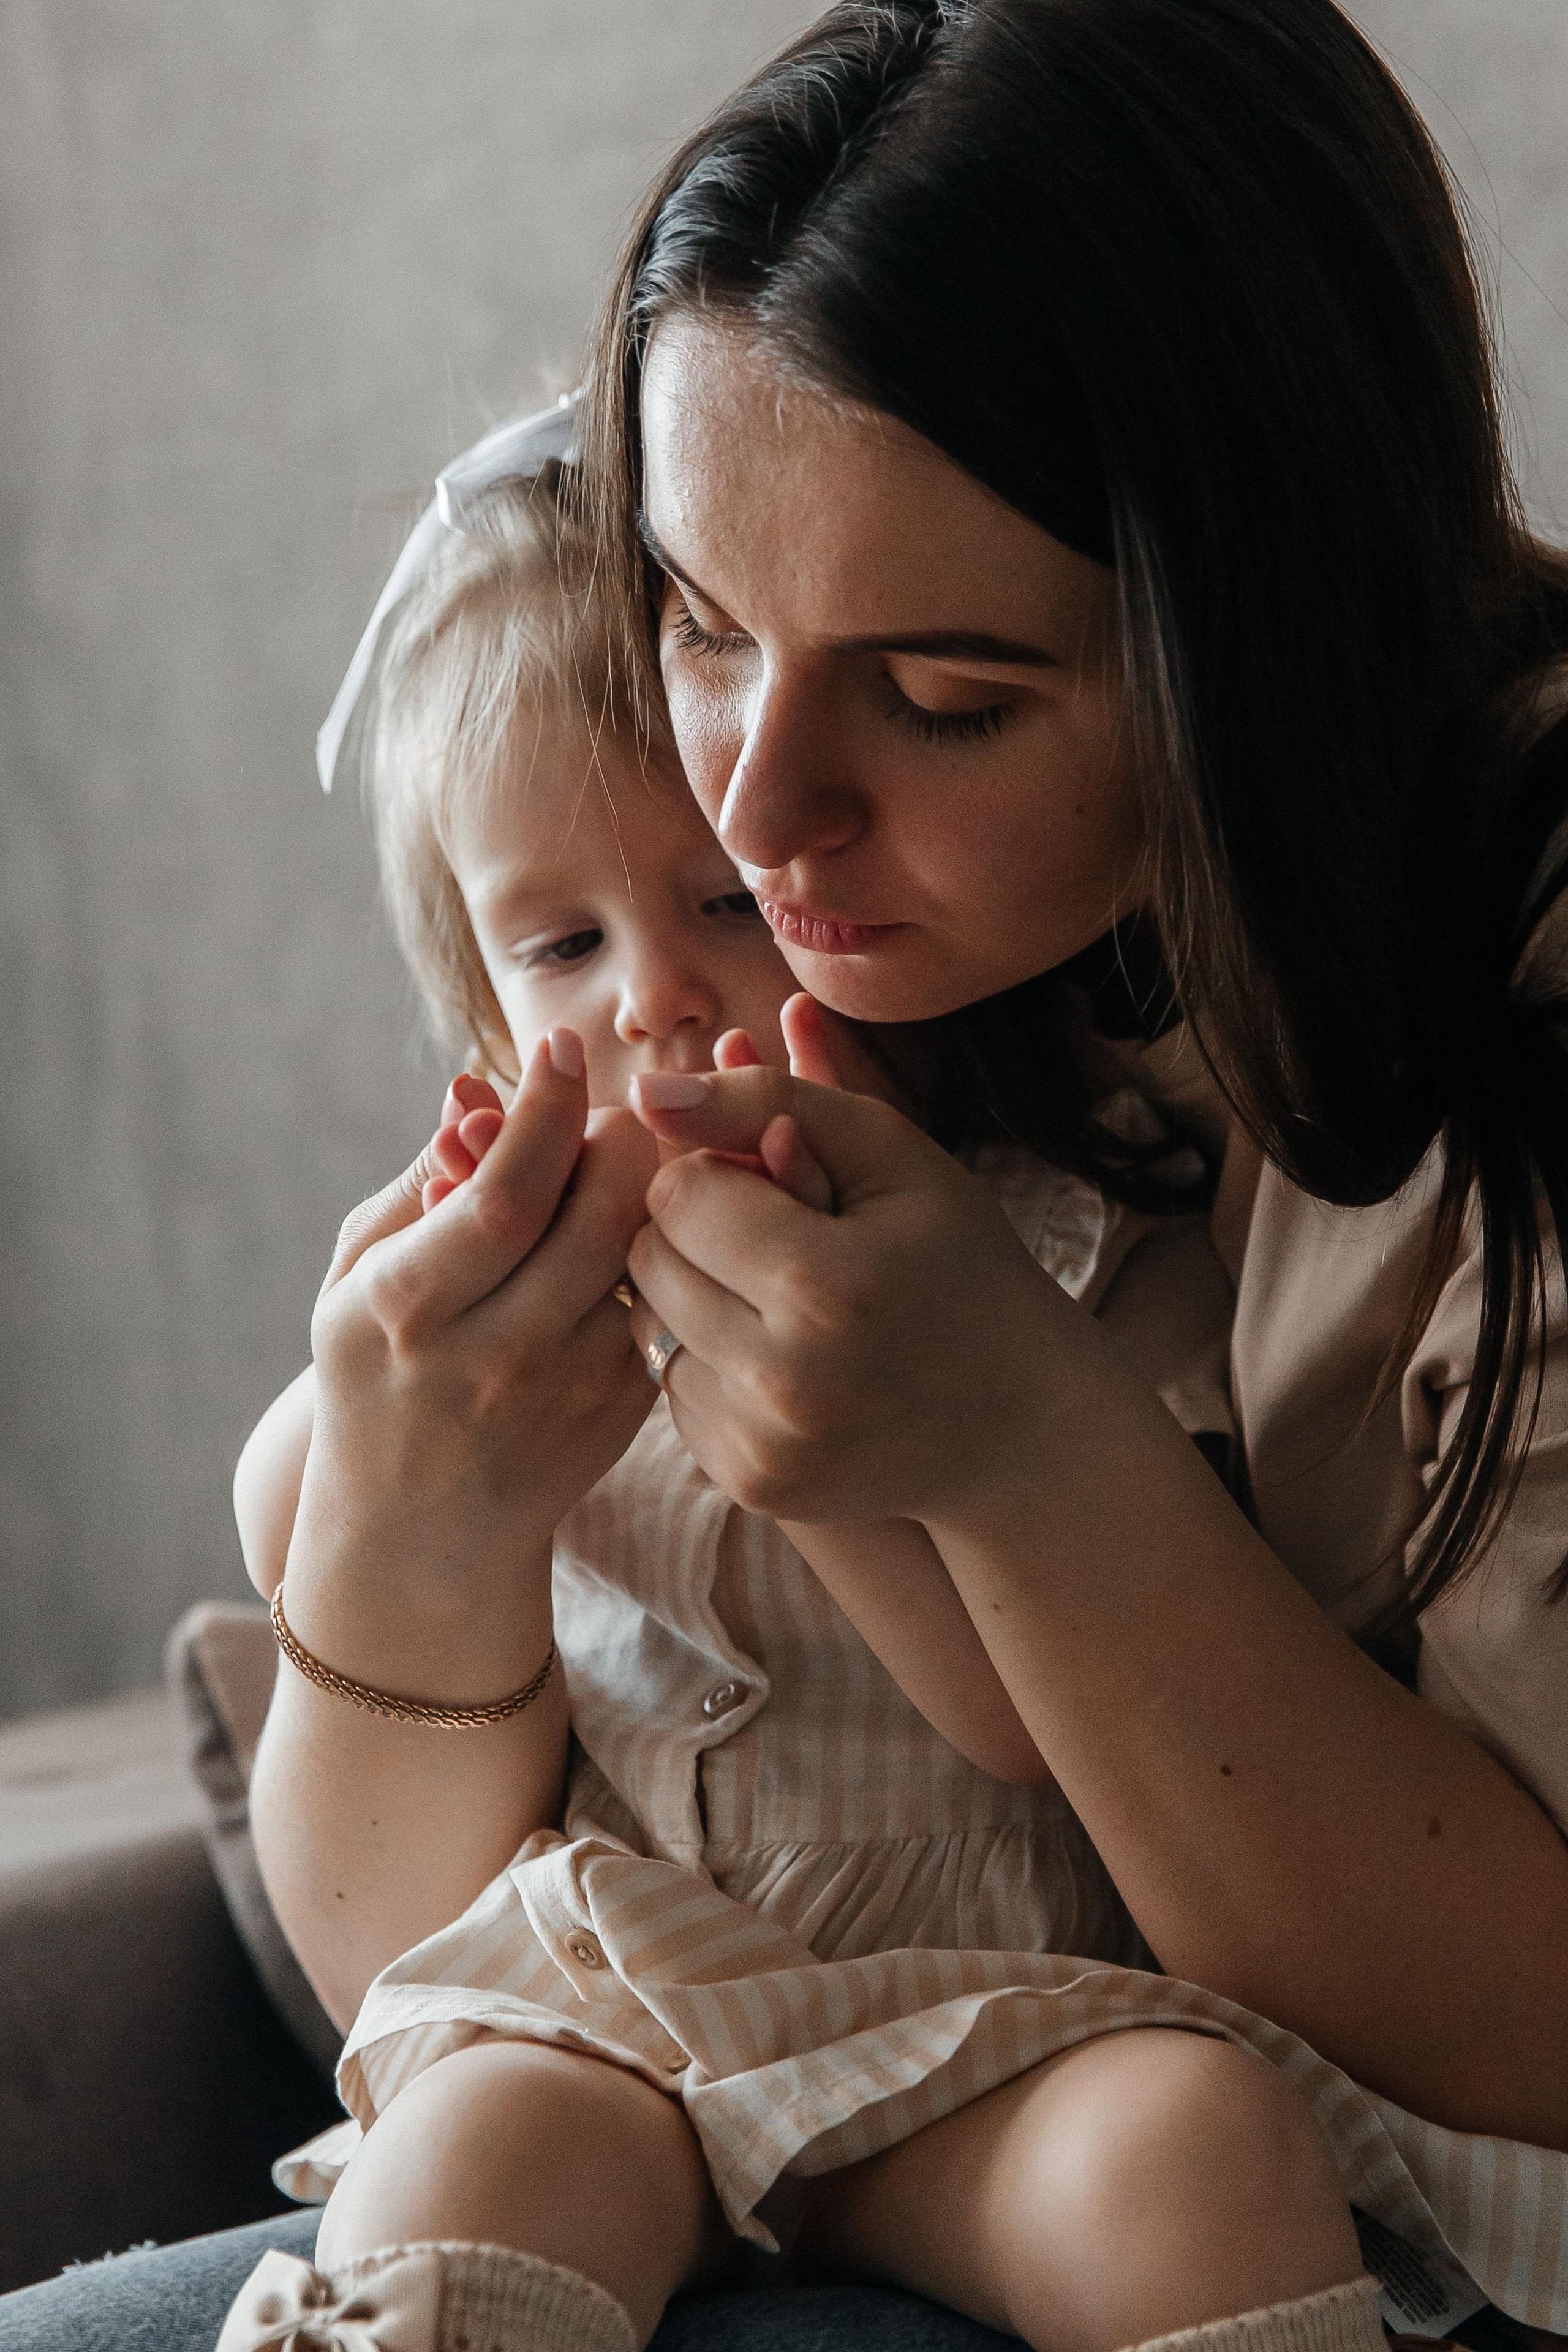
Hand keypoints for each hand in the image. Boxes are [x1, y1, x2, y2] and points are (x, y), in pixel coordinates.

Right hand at [294, 1030, 658, 1621]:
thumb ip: (420, 1182)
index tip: (562, 1045)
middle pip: (596, 1218)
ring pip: (645, 1256)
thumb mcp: (357, 1277)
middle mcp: (496, 1355)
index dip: (546, 1108)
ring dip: (650, 1188)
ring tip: (625, 1161)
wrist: (421, 1528)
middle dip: (617, 1136)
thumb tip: (477, 1087)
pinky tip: (642, 1226)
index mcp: (412, 1310)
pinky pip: (662, 1300)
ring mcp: (570, 1390)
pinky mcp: (625, 1409)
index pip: (504, 1193)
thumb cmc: (377, 1371)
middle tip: (608, 1108)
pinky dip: (661, 1248)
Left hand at [623, 1036, 1071, 1527]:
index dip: (717, 1172)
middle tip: (772, 1237)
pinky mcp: (749, 1485)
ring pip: (646, 1328)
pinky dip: (710, 1362)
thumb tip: (643, 1090)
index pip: (677, 1194)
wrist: (1019, 1419)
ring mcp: (764, 1447)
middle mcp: (785, 1382)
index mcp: (826, 1287)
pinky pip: (670, 1393)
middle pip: (649, 1261)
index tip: (771, 1182)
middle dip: (694, 1232)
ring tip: (776, 1296)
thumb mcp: (888, 1152)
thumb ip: (765, 1098)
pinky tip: (779, 1357)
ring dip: (693, 1297)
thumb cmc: (956, 1261)